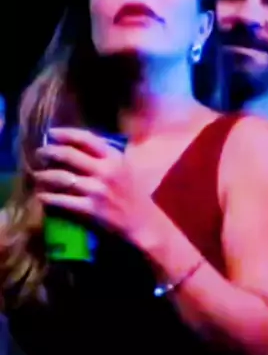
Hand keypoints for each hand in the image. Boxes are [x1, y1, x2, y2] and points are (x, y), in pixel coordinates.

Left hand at [34, 127, 149, 243]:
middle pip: (69, 155)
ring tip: (36, 175)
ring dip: (44, 176)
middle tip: (39, 154)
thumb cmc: (133, 192)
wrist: (142, 221)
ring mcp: (97, 190)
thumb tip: (78, 144)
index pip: (86, 138)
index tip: (51, 133)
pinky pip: (63, 201)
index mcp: (114, 158)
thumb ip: (105, 155)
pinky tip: (41, 196)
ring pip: (62, 178)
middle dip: (49, 152)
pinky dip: (49, 197)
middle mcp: (105, 171)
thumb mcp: (124, 167)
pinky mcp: (91, 209)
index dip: (66, 133)